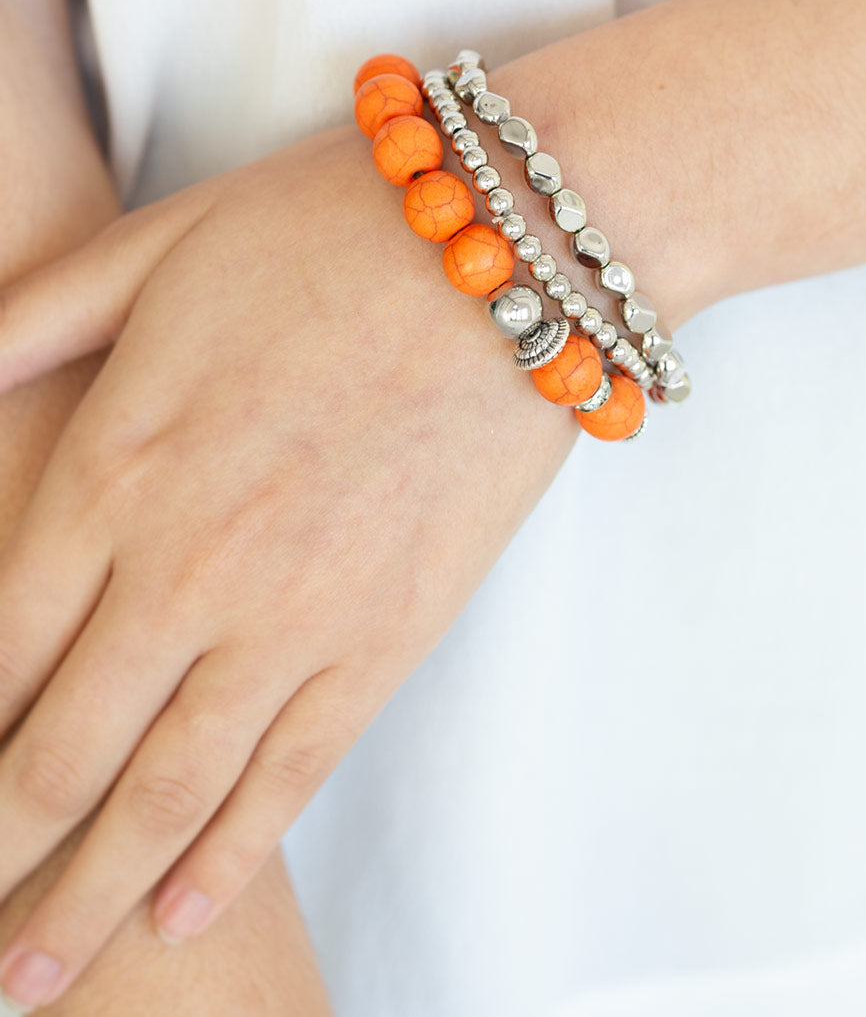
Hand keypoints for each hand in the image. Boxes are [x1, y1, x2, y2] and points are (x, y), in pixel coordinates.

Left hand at [0, 123, 573, 1008]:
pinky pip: (289, 777)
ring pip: (163, 796)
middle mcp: (185, 570)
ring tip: (37, 979)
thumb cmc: (325, 231)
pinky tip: (175, 909)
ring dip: (88, 898)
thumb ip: (30, 321)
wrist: (508, 251)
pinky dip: (223, 856)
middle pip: (55, 755)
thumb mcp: (152, 248)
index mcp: (111, 470)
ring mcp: (293, 616)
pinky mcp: (388, 638)